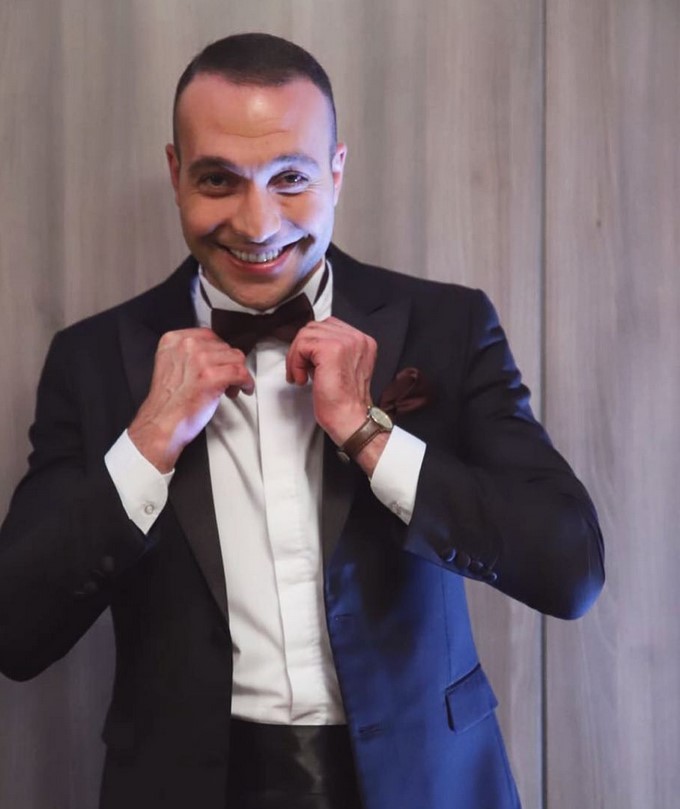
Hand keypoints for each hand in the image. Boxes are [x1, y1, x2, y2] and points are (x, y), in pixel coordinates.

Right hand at [128, 328, 253, 471]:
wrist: (161, 424)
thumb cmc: (168, 402)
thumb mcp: (173, 366)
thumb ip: (190, 354)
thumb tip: (216, 354)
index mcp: (174, 340)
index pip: (210, 336)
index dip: (220, 352)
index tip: (222, 364)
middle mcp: (186, 346)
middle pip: (225, 347)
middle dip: (229, 364)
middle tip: (227, 381)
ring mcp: (199, 360)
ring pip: (236, 358)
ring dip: (239, 373)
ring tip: (232, 388)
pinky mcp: (211, 376)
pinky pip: (240, 372)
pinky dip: (246, 382)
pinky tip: (243, 389)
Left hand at [286, 317, 387, 473]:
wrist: (350, 419)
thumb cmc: (344, 401)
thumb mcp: (342, 368)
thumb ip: (331, 351)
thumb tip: (307, 346)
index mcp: (362, 341)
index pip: (328, 326)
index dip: (312, 345)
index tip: (308, 365)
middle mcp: (357, 338)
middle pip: (315, 327)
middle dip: (301, 349)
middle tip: (299, 371)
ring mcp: (346, 342)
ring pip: (306, 334)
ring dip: (296, 356)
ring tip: (300, 376)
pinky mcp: (331, 349)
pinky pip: (302, 345)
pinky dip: (295, 363)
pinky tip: (301, 379)